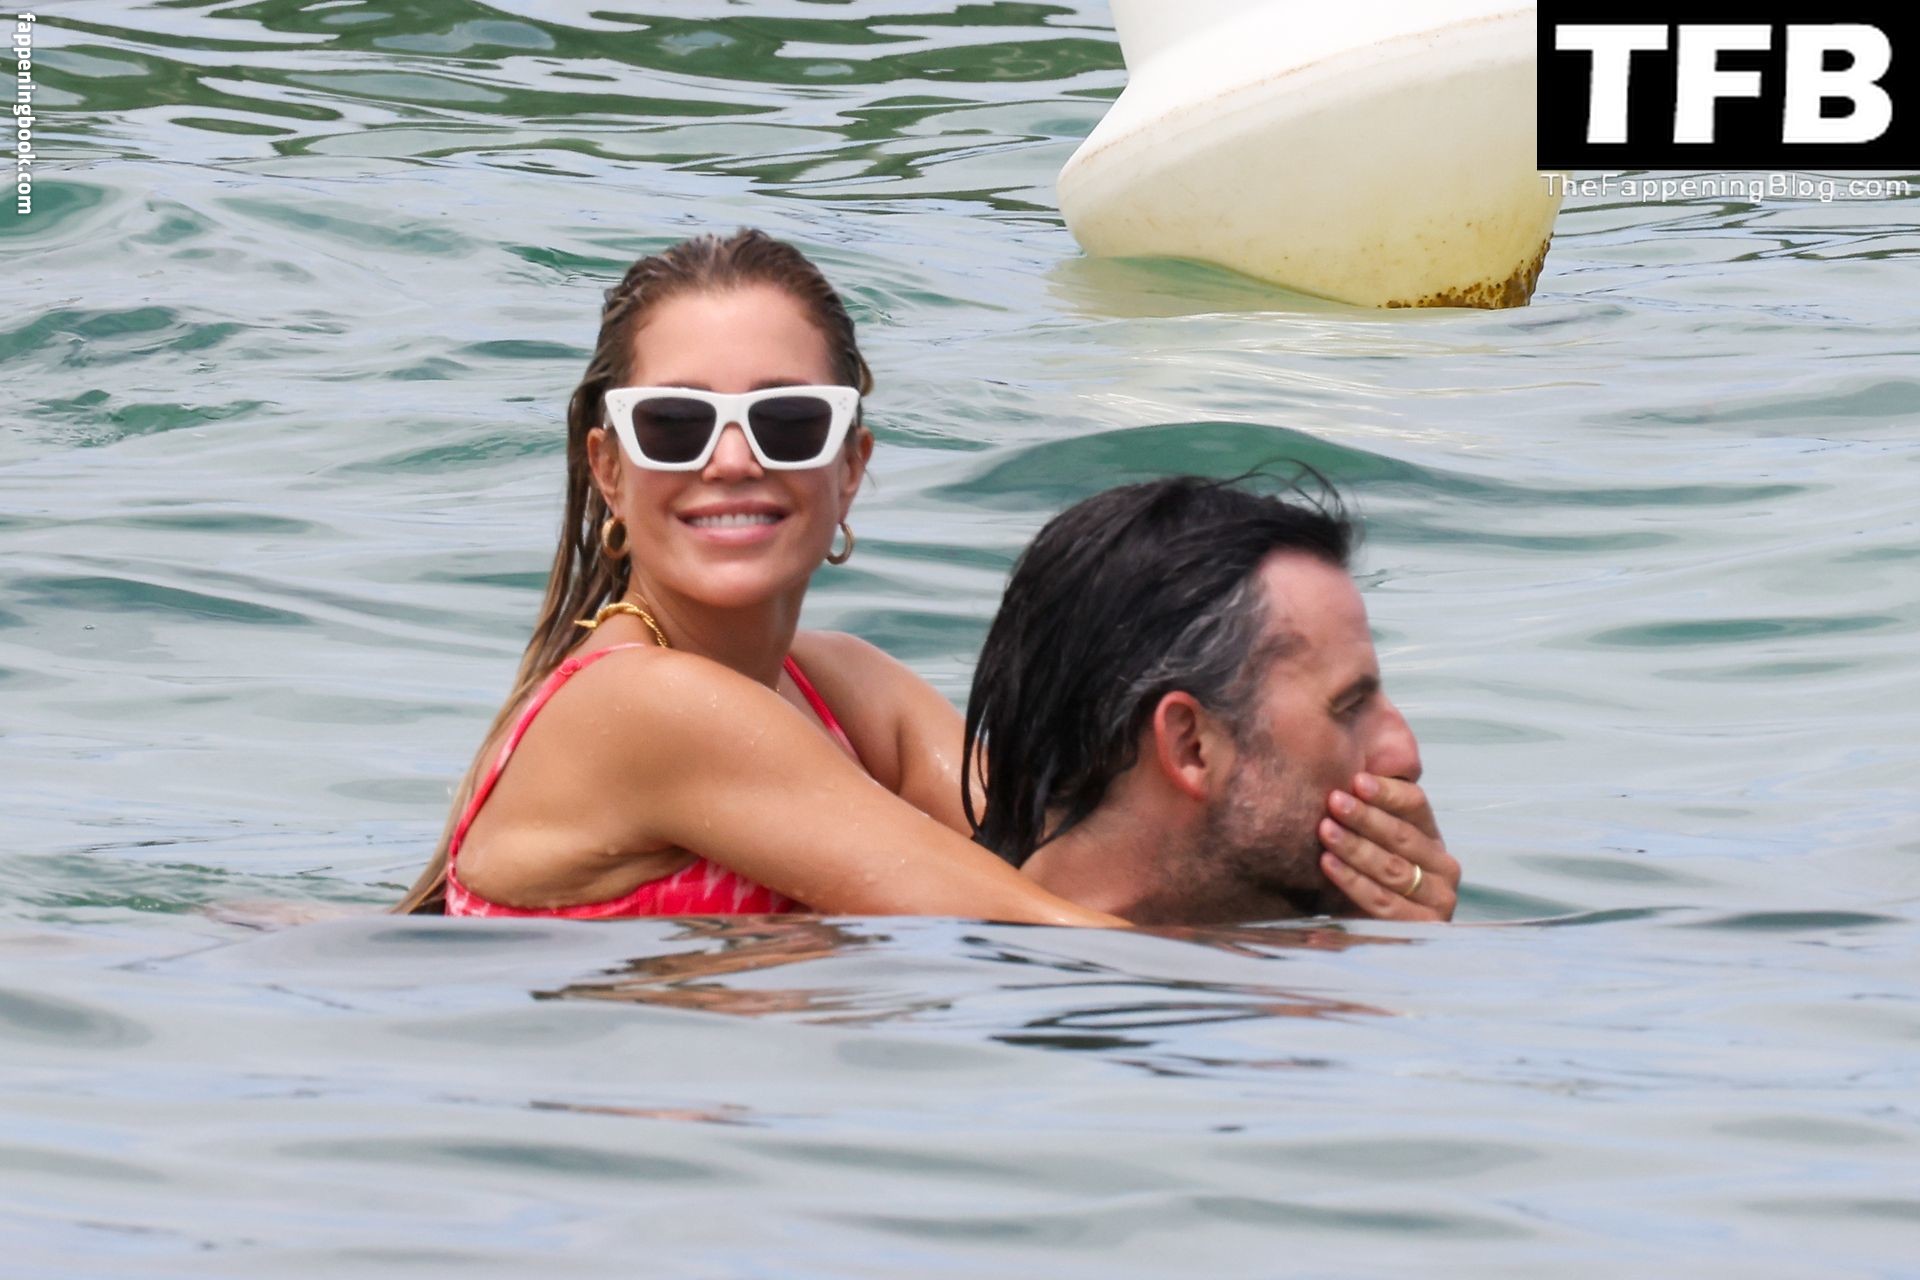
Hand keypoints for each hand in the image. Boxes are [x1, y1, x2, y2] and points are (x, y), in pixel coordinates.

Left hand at [1317, 772, 1459, 921]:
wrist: (1379, 937)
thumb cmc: (1367, 880)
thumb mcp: (1372, 844)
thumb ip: (1367, 811)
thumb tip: (1349, 773)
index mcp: (1431, 838)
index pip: (1416, 805)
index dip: (1387, 792)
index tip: (1356, 780)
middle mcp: (1443, 867)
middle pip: (1402, 836)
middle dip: (1365, 817)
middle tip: (1333, 802)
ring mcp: (1438, 900)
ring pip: (1392, 868)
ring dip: (1356, 848)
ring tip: (1325, 831)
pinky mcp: (1422, 928)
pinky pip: (1382, 902)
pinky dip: (1353, 883)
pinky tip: (1328, 865)